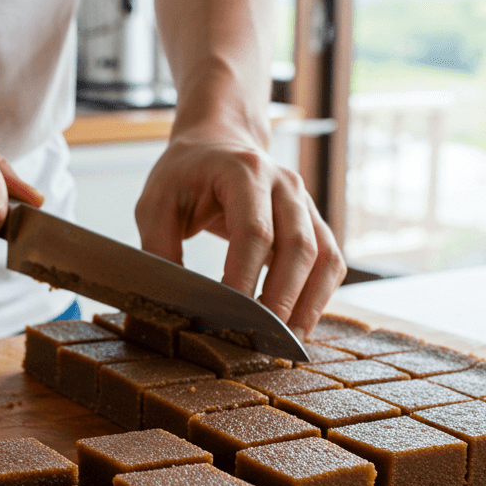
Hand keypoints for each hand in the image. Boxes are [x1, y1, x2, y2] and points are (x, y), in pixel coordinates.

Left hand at [134, 133, 345, 337]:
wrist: (216, 143)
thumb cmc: (184, 174)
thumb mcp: (155, 204)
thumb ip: (158, 249)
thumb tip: (168, 302)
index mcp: (243, 171)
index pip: (254, 230)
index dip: (244, 275)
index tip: (229, 313)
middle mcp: (284, 184)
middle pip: (298, 245)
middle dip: (283, 296)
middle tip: (263, 338)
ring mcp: (304, 202)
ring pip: (324, 255)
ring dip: (310, 302)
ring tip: (288, 342)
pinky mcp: (313, 222)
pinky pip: (330, 261)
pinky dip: (320, 295)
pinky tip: (299, 323)